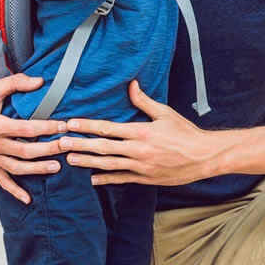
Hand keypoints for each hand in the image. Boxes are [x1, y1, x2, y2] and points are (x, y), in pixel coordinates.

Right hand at [0, 73, 66, 203]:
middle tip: (68, 146)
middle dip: (49, 149)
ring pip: (16, 168)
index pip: (27, 129)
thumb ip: (17, 83)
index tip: (64, 126)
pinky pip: (1, 180)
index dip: (47, 127)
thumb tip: (41, 81)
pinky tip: (28, 199)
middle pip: (26, 151)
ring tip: (57, 167)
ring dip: (37, 169)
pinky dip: (14, 191)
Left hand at [62, 81, 221, 185]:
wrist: (203, 156)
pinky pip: (121, 178)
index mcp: (142, 132)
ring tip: (70, 158)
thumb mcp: (166, 113)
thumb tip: (131, 85)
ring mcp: (140, 166)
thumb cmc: (186, 133)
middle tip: (60, 143)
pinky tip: (92, 178)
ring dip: (87, 161)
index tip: (71, 123)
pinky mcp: (145, 178)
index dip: (87, 125)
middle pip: (102, 147)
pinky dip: (105, 178)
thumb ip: (145, 101)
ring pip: (107, 164)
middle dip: (80, 144)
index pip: (108, 128)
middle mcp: (138, 150)